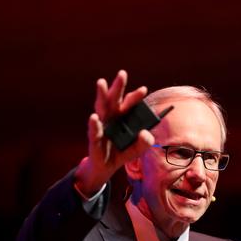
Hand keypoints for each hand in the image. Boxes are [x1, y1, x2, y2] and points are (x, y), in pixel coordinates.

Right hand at [74, 70, 153, 196]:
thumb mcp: (137, 150)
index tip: (144, 89)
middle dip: (118, 86)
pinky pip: (95, 131)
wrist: (106, 167)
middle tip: (122, 73)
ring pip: (101, 108)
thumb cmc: (121, 153)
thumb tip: (146, 133)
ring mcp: (102, 126)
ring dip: (101, 95)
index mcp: (122, 118)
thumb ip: (145, 142)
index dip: (135, 96)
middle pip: (115, 100)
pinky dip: (94, 124)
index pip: (129, 104)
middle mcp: (111, 118)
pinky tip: (94, 117)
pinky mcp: (94, 139)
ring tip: (101, 82)